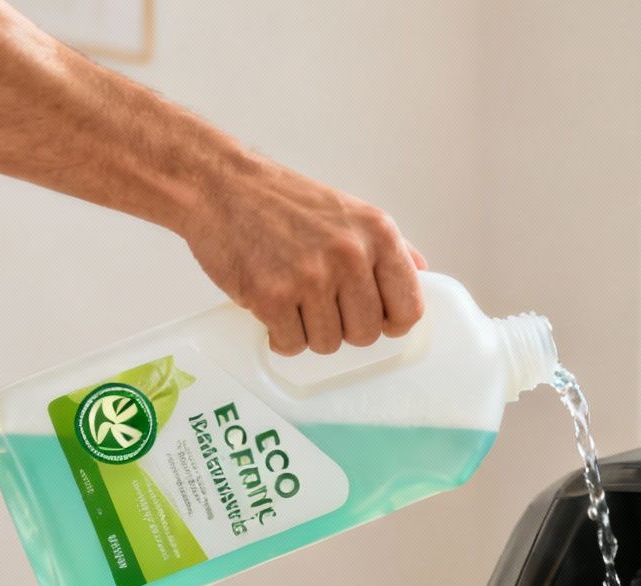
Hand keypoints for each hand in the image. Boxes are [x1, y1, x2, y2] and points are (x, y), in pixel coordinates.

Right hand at [182, 151, 426, 355]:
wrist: (220, 185)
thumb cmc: (281, 200)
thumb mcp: (348, 211)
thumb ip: (387, 246)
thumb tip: (420, 274)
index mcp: (376, 233)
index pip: (409, 307)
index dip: (392, 322)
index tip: (377, 319)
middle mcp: (349, 254)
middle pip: (367, 333)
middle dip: (344, 328)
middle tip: (320, 304)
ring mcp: (310, 277)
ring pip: (329, 344)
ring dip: (309, 332)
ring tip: (292, 299)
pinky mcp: (271, 296)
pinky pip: (291, 345)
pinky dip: (280, 336)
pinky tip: (272, 309)